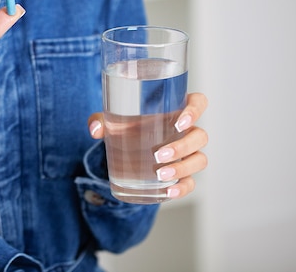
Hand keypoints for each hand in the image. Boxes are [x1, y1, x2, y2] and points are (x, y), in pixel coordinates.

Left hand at [88, 93, 208, 199]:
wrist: (125, 149)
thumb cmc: (126, 127)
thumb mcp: (112, 121)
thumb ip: (101, 120)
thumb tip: (95, 129)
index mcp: (176, 110)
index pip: (198, 103)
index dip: (195, 110)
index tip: (181, 122)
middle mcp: (187, 131)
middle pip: (200, 136)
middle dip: (183, 146)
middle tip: (159, 154)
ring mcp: (187, 154)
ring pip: (199, 160)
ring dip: (183, 168)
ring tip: (160, 174)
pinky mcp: (182, 174)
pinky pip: (191, 182)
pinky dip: (182, 188)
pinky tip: (168, 192)